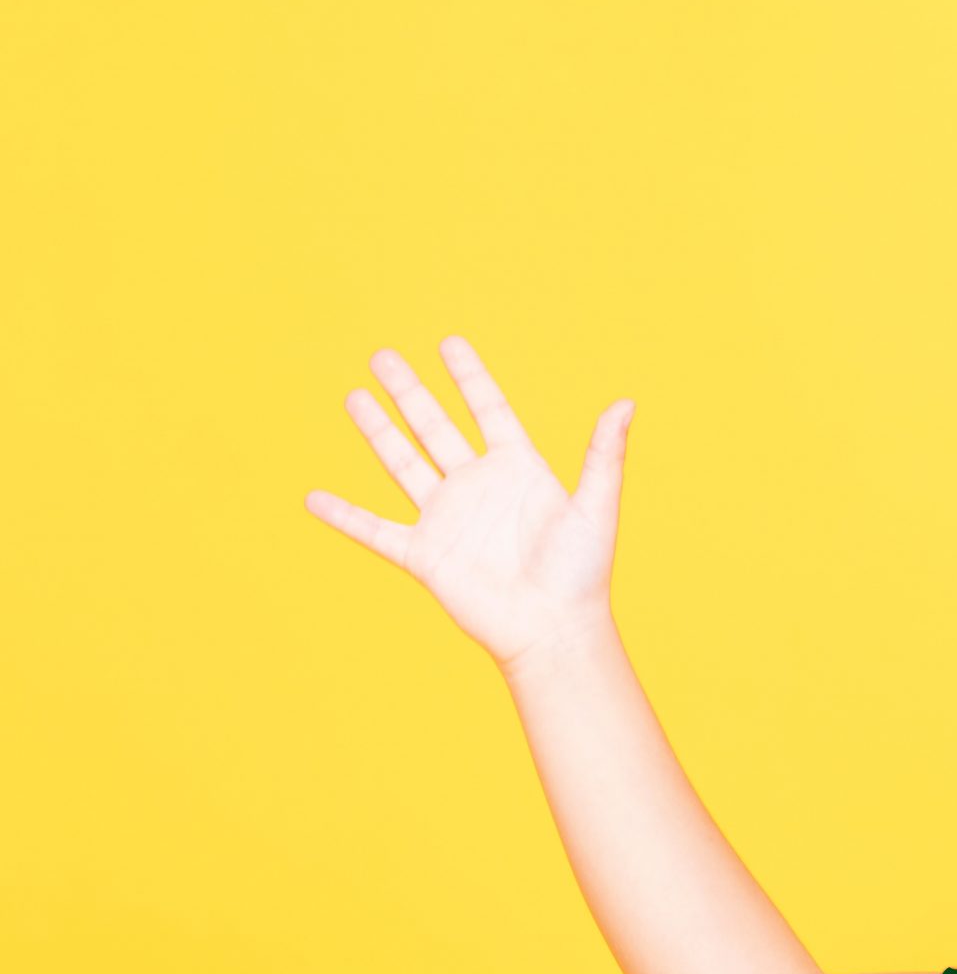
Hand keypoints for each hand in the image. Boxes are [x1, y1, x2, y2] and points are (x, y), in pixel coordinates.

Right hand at [303, 335, 634, 675]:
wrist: (554, 630)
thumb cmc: (582, 573)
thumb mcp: (595, 506)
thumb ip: (604, 454)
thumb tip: (626, 402)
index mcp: (519, 469)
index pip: (489, 410)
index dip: (469, 378)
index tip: (448, 343)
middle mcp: (478, 487)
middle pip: (435, 428)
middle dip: (409, 392)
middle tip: (382, 356)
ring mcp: (447, 519)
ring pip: (403, 464)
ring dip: (377, 431)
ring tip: (354, 396)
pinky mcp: (424, 555)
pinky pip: (374, 530)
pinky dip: (343, 516)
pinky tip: (313, 498)